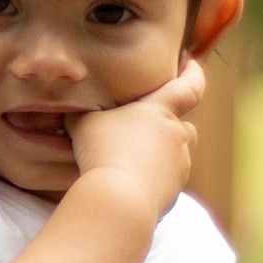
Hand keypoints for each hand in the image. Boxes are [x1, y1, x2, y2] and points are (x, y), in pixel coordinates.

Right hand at [68, 63, 204, 226]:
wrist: (118, 197)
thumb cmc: (102, 152)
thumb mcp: (84, 124)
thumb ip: (82, 113)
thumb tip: (69, 109)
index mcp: (160, 111)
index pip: (189, 87)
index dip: (193, 74)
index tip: (192, 64)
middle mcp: (176, 136)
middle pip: (185, 127)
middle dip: (171, 128)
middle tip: (149, 132)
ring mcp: (179, 166)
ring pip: (176, 156)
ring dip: (160, 157)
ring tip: (133, 164)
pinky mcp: (175, 192)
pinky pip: (167, 182)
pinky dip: (154, 181)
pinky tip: (130, 186)